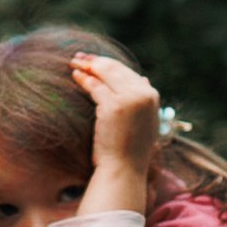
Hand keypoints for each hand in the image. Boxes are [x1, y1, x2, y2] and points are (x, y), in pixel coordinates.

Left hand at [70, 52, 159, 174]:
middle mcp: (145, 95)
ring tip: (74, 62)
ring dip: (87, 66)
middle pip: (117, 69)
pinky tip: (75, 75)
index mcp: (152, 97)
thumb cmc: (129, 149)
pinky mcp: (114, 105)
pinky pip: (95, 86)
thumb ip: (142, 100)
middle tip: (79, 57)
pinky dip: (84, 79)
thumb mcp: (143, 121)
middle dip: (96, 61)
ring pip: (105, 74)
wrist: (124, 169)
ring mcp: (130, 99)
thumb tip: (143, 78)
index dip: (110, 64)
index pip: (128, 73)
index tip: (94, 60)